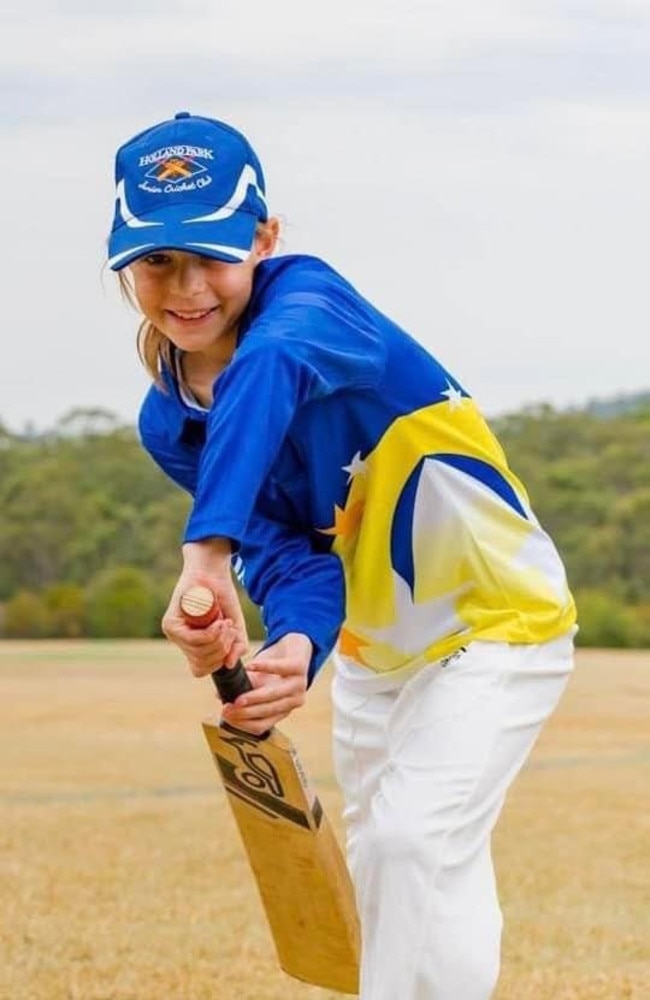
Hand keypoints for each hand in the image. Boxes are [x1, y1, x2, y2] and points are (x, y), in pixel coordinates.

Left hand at [162, 539, 248, 672]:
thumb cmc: (222, 599)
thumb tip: (229, 665)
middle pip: (202, 664)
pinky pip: (193, 640)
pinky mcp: (170, 624)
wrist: (212, 573)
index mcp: (192, 646)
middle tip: (229, 628)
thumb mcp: (235, 627)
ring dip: (219, 640)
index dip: (218, 661)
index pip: (200, 669)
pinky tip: (219, 622)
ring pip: (198, 652)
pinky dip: (211, 633)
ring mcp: (173, 633)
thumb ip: (236, 647)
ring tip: (225, 622)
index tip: (230, 641)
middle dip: (222, 649)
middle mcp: (180, 641)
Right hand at [222, 633, 312, 735]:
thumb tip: (219, 697)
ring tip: (238, 697)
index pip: (261, 725)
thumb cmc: (273, 668)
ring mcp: (299, 684)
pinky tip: (250, 666)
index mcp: (283, 710)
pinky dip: (263, 667)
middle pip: (267, 712)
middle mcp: (294, 701)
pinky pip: (280, 668)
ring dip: (254, 697)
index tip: (225, 715)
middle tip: (227, 708)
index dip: (242, 723)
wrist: (295, 646)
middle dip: (245, 712)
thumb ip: (244, 690)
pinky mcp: (300, 666)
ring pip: (274, 694)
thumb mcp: (258, 682)